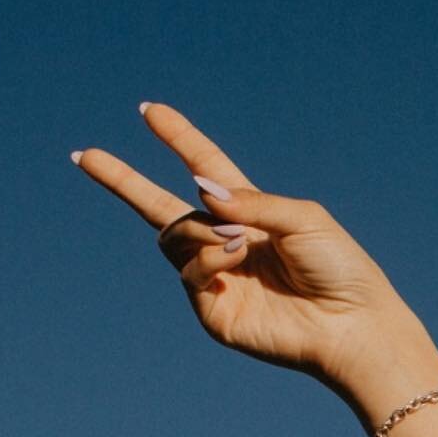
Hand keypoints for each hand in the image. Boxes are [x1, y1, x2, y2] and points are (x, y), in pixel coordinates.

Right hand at [73, 102, 437, 398]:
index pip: (204, 169)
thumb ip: (250, 201)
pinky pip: (189, 271)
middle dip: (123, 181)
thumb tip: (201, 191)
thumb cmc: (340, 270)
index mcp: (251, 214)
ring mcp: (217, 279)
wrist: (352, 325)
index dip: (178, 140)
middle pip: (163, 207)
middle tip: (85, 156)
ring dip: (200, 231)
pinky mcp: (214, 312)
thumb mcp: (301, 217)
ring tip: (237, 243)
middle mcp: (228, 244)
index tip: (149, 111)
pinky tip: (234, 259)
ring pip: (173, 238)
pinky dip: (207, 257)